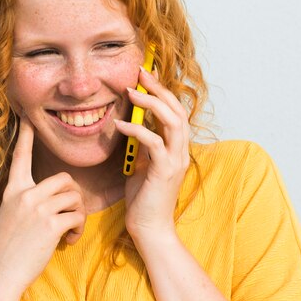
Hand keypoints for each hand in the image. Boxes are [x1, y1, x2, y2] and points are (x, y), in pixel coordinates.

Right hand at [0, 117, 86, 297]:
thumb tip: (54, 200)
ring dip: (78, 215)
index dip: (27, 135)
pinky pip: (77, 216)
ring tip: (69, 231)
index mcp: (13, 190)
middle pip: (65, 179)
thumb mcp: (10, 218)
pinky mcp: (49, 224)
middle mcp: (24, 194)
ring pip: (74, 197)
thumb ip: (27, 203)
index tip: (28, 116)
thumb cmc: (6, 250)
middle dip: (74, 196)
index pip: (21, 156)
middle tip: (71, 215)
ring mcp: (36, 208)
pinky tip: (68, 241)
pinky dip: (78, 230)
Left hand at [114, 67, 189, 241]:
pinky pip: (153, 142)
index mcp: (177, 148)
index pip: (174, 111)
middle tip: (140, 72)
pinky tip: (119, 124)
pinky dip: (137, 129)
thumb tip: (131, 126)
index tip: (147, 74)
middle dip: (159, 88)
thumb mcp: (142, 165)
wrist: (149, 227)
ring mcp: (176, 160)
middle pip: (177, 110)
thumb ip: (141, 146)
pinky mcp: (165, 170)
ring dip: (152, 103)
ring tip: (132, 92)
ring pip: (172, 121)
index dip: (163, 91)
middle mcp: (181, 151)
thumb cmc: (143, 198)